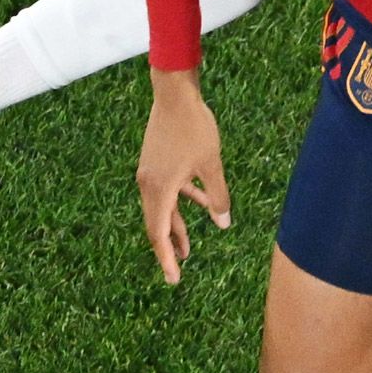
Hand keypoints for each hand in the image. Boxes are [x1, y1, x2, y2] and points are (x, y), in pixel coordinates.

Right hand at [136, 68, 231, 283]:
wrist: (175, 93)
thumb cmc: (194, 128)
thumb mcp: (212, 164)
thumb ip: (218, 195)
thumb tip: (224, 222)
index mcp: (159, 188)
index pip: (159, 233)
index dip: (166, 258)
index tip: (173, 279)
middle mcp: (148, 184)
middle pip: (156, 225)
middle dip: (169, 248)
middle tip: (177, 273)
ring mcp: (150, 173)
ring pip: (163, 208)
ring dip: (176, 227)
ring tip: (188, 249)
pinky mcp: (155, 162)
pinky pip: (167, 191)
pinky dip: (181, 201)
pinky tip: (202, 205)